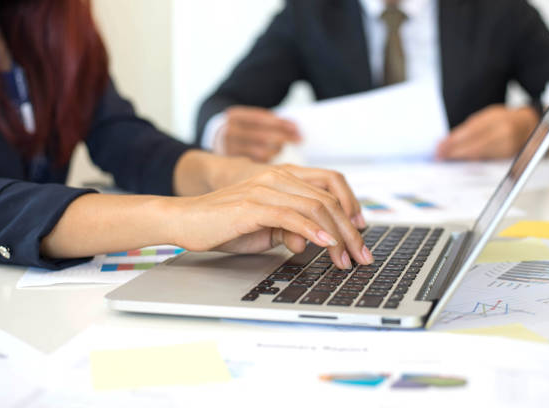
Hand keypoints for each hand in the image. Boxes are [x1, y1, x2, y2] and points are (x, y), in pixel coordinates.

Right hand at [168, 168, 370, 269]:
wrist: (186, 220)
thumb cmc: (223, 224)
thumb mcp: (265, 227)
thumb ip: (290, 229)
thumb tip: (313, 241)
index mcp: (283, 176)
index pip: (330, 183)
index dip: (351, 204)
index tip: (360, 231)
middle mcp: (277, 177)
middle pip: (329, 198)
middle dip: (351, 230)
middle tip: (362, 255)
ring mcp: (265, 189)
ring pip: (316, 207)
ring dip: (337, 236)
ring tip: (346, 258)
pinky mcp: (252, 205)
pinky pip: (291, 216)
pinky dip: (313, 231)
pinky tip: (325, 244)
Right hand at [219, 106, 300, 161]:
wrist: (215, 136)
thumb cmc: (243, 126)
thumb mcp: (252, 118)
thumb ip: (272, 121)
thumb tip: (296, 129)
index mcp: (234, 115)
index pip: (261, 118)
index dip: (280, 123)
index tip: (296, 128)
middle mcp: (229, 131)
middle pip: (262, 136)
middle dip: (283, 137)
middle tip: (299, 139)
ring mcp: (229, 148)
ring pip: (260, 151)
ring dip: (277, 150)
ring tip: (282, 147)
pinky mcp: (232, 162)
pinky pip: (256, 163)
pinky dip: (269, 160)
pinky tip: (274, 157)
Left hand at [436, 105, 538, 160]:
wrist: (528, 125)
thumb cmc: (504, 119)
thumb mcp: (486, 116)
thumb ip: (468, 127)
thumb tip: (448, 140)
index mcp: (497, 119)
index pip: (470, 132)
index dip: (453, 141)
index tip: (440, 146)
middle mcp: (504, 133)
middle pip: (474, 146)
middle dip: (454, 152)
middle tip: (439, 155)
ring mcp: (507, 146)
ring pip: (479, 155)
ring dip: (459, 157)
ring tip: (446, 158)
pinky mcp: (507, 157)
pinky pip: (485, 160)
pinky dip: (470, 160)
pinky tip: (460, 161)